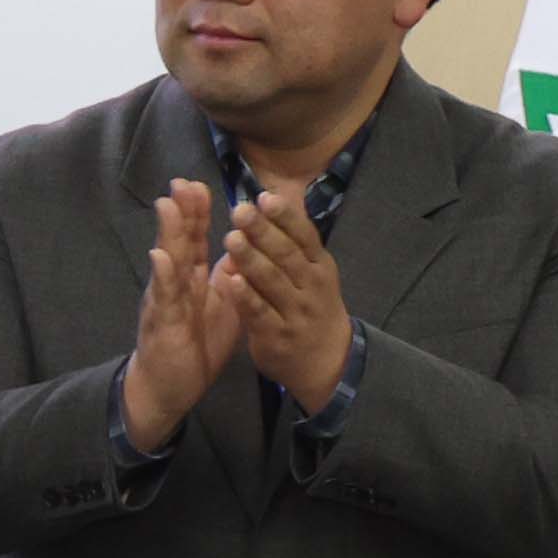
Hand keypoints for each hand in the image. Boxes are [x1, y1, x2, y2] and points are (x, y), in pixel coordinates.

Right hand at [117, 180, 246, 451]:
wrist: (168, 386)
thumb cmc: (194, 346)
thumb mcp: (221, 307)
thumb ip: (229, 278)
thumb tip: (244, 249)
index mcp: (191, 280)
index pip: (195, 239)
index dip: (198, 213)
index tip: (201, 185)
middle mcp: (174, 284)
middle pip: (179, 241)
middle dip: (182, 212)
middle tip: (183, 181)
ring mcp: (165, 301)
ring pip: (168, 262)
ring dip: (167, 233)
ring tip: (168, 204)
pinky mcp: (162, 322)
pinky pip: (164, 297)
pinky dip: (162, 276)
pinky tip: (160, 257)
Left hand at [222, 187, 353, 414]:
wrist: (326, 361)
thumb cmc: (311, 306)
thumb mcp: (312, 272)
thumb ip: (293, 240)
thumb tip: (276, 196)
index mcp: (319, 266)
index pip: (304, 236)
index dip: (284, 216)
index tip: (264, 196)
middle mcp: (311, 285)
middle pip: (286, 255)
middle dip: (263, 231)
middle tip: (239, 210)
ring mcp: (295, 311)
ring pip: (272, 281)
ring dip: (251, 259)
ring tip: (231, 238)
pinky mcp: (276, 335)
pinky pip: (259, 313)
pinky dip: (246, 297)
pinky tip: (230, 281)